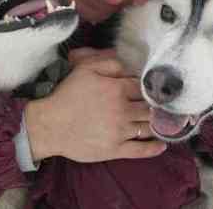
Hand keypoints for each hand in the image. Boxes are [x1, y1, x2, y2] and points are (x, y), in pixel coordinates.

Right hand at [25, 47, 166, 162]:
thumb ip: (109, 62)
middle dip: (156, 106)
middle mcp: (123, 110)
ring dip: (157, 124)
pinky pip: (140, 150)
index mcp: (117, 89)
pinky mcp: (115, 149)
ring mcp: (120, 131)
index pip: (142, 87)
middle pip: (149, 107)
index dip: (147, 87)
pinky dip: (153, 148)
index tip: (152, 90)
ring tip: (163, 123)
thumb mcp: (85, 69)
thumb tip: (129, 65)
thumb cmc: (67, 95)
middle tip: (161, 106)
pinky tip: (161, 145)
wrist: (49, 125)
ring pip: (147, 127)